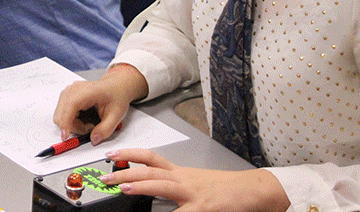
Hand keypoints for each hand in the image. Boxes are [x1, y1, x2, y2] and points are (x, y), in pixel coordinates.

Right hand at [53, 65, 145, 143]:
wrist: (115, 86)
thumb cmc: (116, 95)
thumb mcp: (116, 115)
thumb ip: (105, 129)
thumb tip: (94, 139)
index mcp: (87, 91)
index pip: (70, 106)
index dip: (66, 122)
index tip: (65, 136)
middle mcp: (74, 89)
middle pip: (62, 114)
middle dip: (74, 127)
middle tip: (91, 127)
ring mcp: (68, 92)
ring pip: (61, 116)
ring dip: (73, 125)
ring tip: (89, 123)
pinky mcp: (67, 97)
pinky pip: (62, 114)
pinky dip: (71, 121)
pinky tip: (84, 119)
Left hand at [100, 149, 289, 211]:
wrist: (254, 190)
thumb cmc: (226, 189)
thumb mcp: (195, 184)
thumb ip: (175, 186)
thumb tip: (151, 188)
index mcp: (180, 173)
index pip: (150, 159)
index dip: (129, 155)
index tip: (111, 154)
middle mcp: (183, 179)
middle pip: (149, 170)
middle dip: (125, 172)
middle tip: (105, 176)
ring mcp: (192, 194)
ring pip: (162, 185)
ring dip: (141, 186)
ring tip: (123, 186)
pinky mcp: (203, 208)